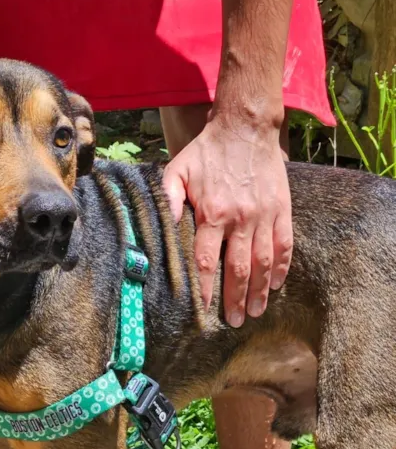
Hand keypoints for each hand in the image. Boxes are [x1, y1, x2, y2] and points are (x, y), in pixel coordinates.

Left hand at [163, 115, 291, 326]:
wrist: (245, 127)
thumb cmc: (207, 152)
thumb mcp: (177, 171)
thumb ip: (168, 199)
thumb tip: (163, 226)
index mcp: (212, 213)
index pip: (206, 261)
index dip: (206, 289)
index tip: (205, 309)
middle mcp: (240, 219)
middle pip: (238, 270)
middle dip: (235, 299)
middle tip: (235, 321)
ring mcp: (264, 215)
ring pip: (263, 263)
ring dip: (260, 291)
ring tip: (255, 312)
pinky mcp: (281, 209)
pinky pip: (284, 244)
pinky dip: (282, 267)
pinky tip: (277, 285)